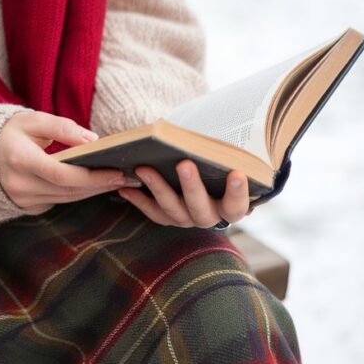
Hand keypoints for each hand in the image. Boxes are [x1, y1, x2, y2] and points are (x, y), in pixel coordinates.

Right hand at [0, 110, 130, 214]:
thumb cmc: (10, 131)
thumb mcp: (33, 119)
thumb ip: (63, 128)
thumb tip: (93, 140)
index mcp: (19, 160)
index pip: (61, 174)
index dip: (91, 176)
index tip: (116, 171)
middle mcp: (19, 185)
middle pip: (68, 190)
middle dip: (98, 185)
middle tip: (125, 177)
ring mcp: (21, 199)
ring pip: (66, 199)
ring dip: (92, 191)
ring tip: (115, 180)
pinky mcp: (26, 206)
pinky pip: (58, 201)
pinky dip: (77, 194)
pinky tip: (94, 184)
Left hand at [116, 159, 251, 228]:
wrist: (207, 181)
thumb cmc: (219, 167)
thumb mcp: (225, 163)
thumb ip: (221, 159)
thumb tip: (201, 142)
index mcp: (230, 208)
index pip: (237, 205)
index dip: (238, 192)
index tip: (237, 173)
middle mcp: (209, 218)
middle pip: (201, 208)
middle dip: (192, 186)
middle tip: (184, 164)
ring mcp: (187, 220)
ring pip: (172, 209)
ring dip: (157, 187)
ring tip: (143, 168)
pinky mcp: (168, 218)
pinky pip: (152, 212)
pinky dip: (138, 199)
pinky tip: (125, 186)